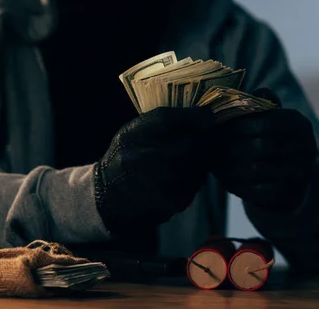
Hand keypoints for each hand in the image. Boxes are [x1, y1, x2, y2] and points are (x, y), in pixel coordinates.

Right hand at [94, 107, 214, 235]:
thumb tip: (202, 114)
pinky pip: (191, 189)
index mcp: (132, 135)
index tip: (209, 116)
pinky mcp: (161, 204)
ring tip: (200, 159)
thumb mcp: (133, 133)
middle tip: (213, 139)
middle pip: (187, 145)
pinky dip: (195, 182)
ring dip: (203, 163)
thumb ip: (161, 123)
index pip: (166, 119)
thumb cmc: (128, 157)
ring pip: (194, 169)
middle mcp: (139, 158)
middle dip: (207, 141)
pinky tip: (189, 178)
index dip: (193, 116)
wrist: (105, 196)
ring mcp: (150, 184)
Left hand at [213, 89, 317, 211]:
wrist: (288, 181)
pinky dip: (236, 184)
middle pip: (262, 146)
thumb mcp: (268, 118)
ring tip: (211, 162)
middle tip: (209, 148)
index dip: (240, 125)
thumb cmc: (270, 141)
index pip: (269, 121)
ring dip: (229, 166)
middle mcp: (306, 147)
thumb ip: (255, 104)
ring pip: (257, 169)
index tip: (217, 128)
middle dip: (231, 146)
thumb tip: (236, 92)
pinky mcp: (289, 195)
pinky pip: (257, 191)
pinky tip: (223, 179)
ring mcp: (300, 173)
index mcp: (300, 124)